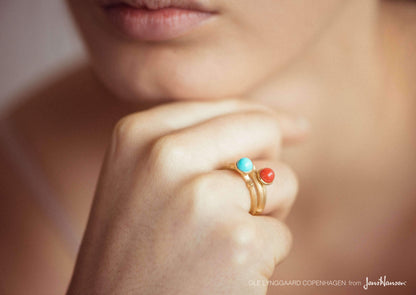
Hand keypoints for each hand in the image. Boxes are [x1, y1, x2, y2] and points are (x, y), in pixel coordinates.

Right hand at [67, 100, 305, 294]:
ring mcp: (201, 199)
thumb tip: (288, 125)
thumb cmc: (136, 252)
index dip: (267, 118)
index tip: (298, 130)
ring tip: (219, 241)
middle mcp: (164, 157)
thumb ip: (196, 142)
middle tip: (242, 201)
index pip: (228, 108)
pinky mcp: (237, 243)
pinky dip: (263, 255)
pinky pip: (281, 233)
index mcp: (138, 135)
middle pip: (262, 129)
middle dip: (269, 163)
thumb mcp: (140, 179)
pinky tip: (224, 271)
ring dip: (266, 213)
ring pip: (281, 181)